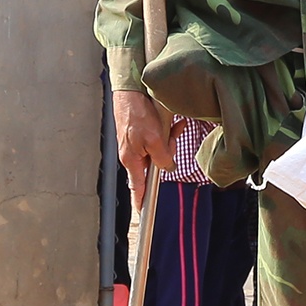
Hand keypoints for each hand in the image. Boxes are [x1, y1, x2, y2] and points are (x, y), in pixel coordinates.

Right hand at [113, 90, 174, 205]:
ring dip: (170, 139)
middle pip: (155, 165)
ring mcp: (136, 143)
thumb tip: (168, 168)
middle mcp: (133, 154)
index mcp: (132, 159)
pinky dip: (168, 131)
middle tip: (171, 140)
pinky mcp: (141, 133)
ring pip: (159, 150)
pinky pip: (158, 138)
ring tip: (173, 127)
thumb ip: (163, 158)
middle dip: (167, 154)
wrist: (130, 91)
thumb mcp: (155, 139)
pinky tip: (174, 123)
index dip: (140, 201)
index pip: (137, 187)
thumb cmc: (137, 114)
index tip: (142, 214)